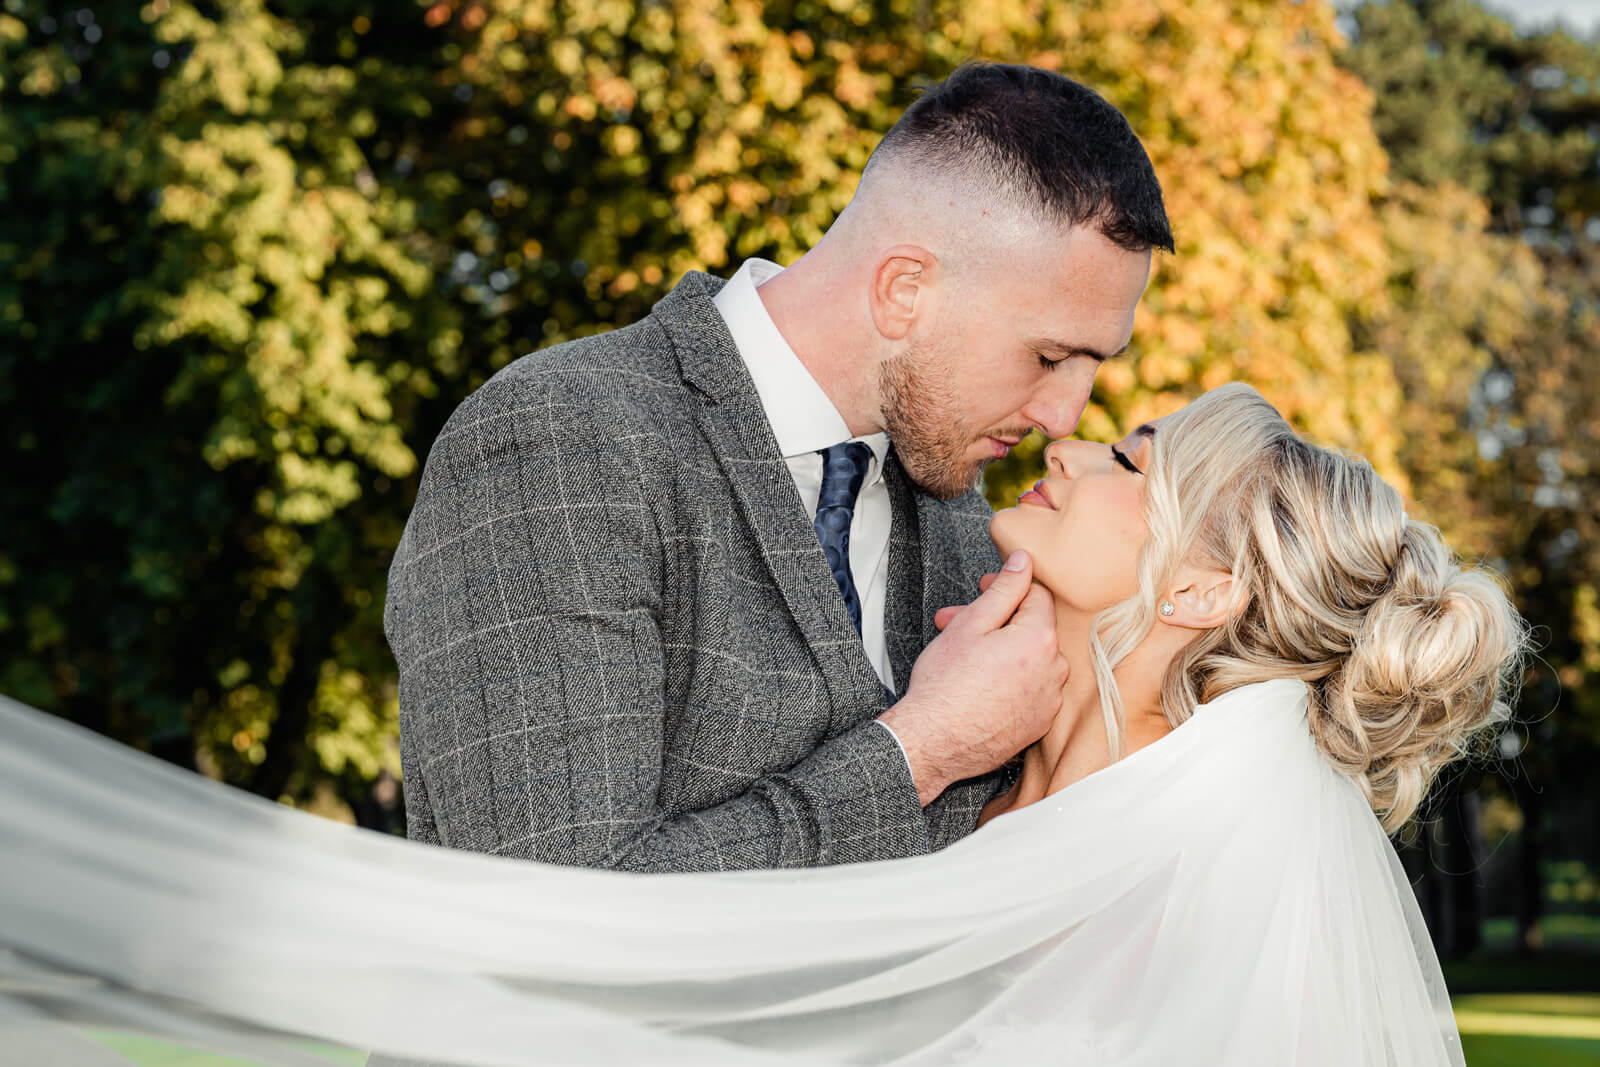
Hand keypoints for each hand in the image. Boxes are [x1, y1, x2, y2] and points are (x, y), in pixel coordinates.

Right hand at [880, 550, 1067, 805]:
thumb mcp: (970, 624)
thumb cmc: (945, 685)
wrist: (934, 743)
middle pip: (1032, 629)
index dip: (1007, 586)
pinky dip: (1010, 680)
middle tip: (956, 621)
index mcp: (1040, 640)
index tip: (984, 587)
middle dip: (996, 620)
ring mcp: (1049, 702)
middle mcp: (1055, 671)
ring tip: (963, 656)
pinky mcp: (1039, 725)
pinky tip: (979, 683)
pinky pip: (1032, 689)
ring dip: (1001, 651)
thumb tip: (1024, 562)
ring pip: (1031, 660)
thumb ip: (1004, 589)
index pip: (1037, 596)